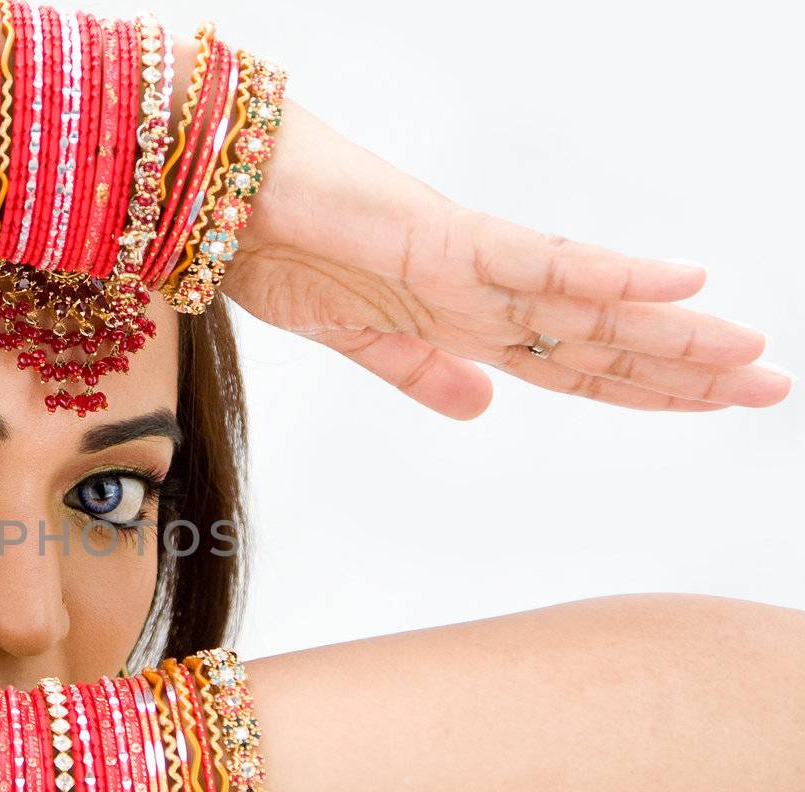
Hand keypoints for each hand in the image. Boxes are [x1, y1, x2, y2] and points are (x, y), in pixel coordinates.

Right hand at [224, 100, 786, 418]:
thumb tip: (482, 411)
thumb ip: (417, 372)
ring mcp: (470, 265)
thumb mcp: (354, 339)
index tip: (712, 402)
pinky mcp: (445, 238)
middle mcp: (481, 293)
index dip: (644, 387)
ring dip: (673, 335)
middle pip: (600, 341)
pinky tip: (684, 281)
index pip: (573, 363)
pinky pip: (542, 261)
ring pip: (589, 308)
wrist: (220, 200)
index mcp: (462, 319)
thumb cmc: (274, 251)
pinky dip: (611, 274)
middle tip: (772, 387)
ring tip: (751, 356)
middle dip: (685, 370)